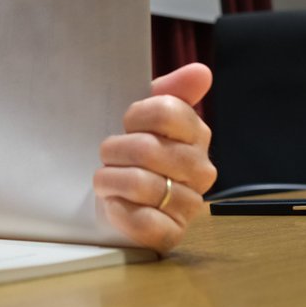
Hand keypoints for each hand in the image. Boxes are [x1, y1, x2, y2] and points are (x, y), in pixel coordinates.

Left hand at [94, 63, 215, 251]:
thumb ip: (171, 90)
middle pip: (147, 148)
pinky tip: (113, 203)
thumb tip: (201, 72)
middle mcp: (200, 169)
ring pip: (141, 184)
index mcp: (196, 133)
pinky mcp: (172, 234)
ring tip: (104, 178)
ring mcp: (189, 204)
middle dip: (115, 149)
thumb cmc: (131, 149)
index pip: (165, 111)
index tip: (125, 122)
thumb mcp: (144, 115)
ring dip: (110, 179)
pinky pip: (144, 222)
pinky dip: (120, 211)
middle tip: (107, 153)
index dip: (135, 115)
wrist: (116, 193)